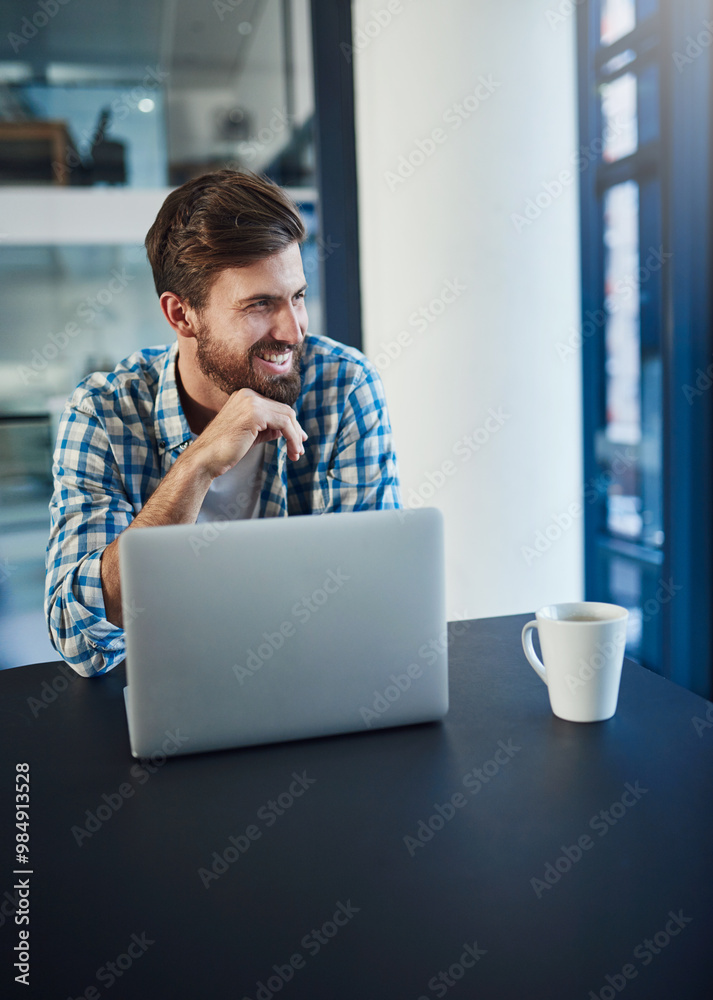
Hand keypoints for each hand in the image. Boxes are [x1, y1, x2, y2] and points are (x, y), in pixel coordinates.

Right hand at [186, 387, 307, 477]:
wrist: (205, 458)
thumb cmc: (225, 449)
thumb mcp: (252, 434)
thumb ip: (268, 427)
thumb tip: (287, 429)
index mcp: (245, 396)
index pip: (276, 407)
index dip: (291, 425)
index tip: (297, 441)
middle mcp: (248, 394)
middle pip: (285, 409)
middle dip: (296, 431)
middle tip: (299, 450)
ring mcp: (251, 402)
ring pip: (287, 416)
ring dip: (295, 437)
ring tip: (296, 454)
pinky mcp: (255, 413)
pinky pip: (284, 424)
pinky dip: (292, 438)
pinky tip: (292, 451)